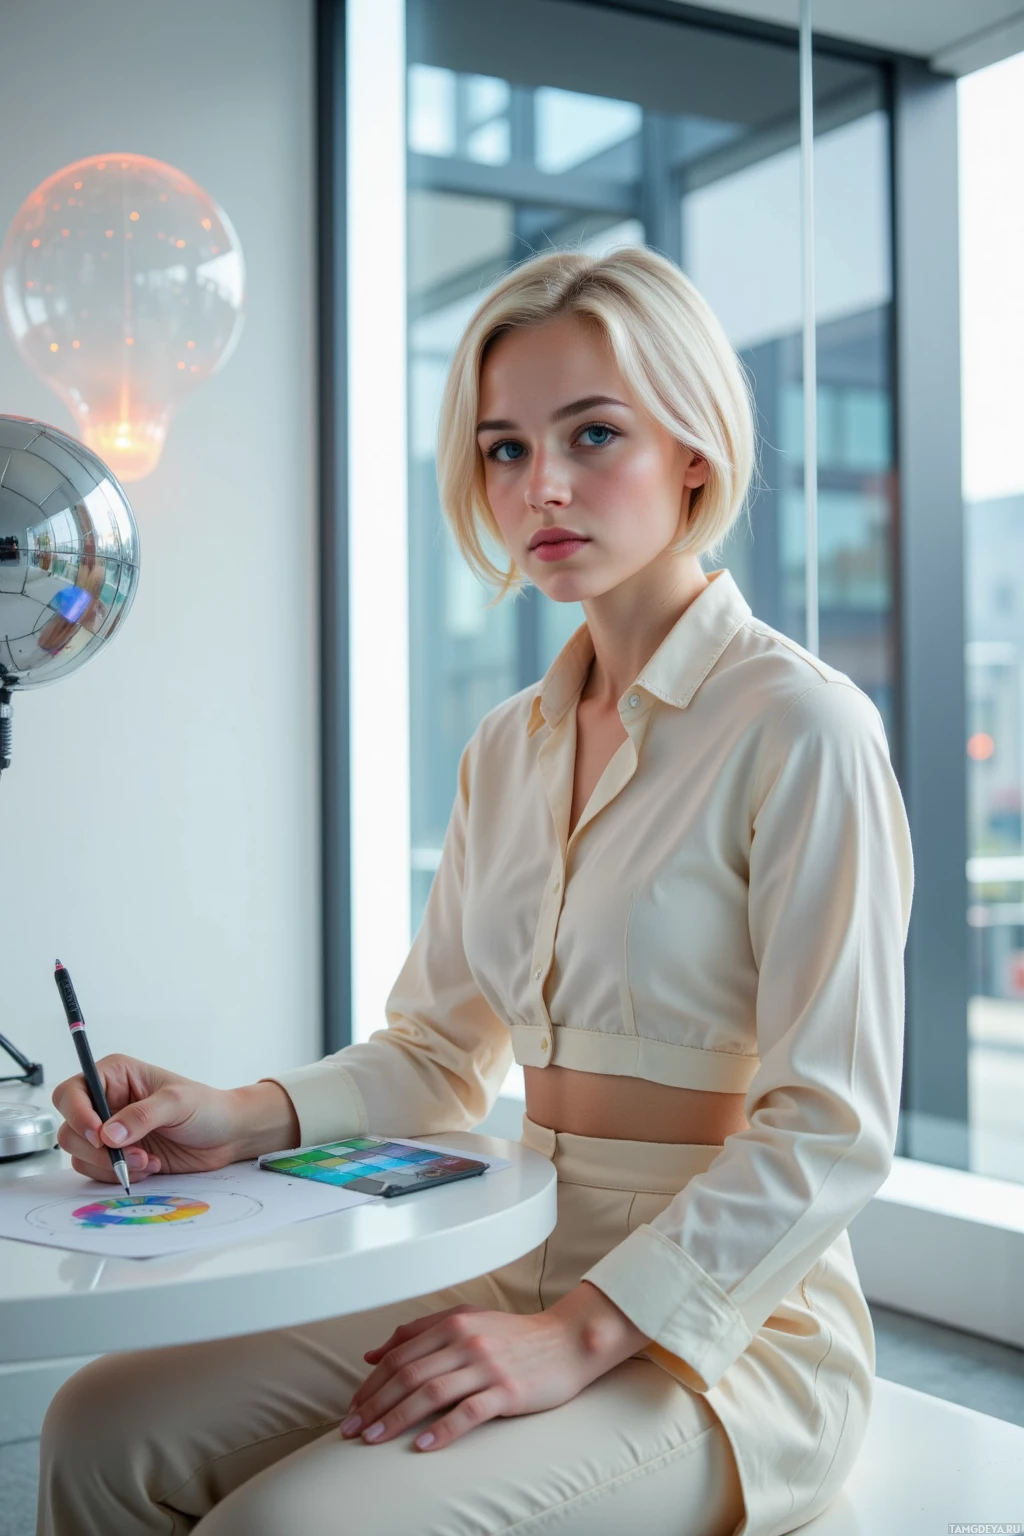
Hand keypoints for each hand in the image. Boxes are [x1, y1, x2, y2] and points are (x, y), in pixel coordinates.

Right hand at [51, 1056, 297, 1181]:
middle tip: (132, 1154)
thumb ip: (142, 1115)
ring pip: (81, 1154)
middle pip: (70, 1128)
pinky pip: (97, 1172)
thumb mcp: (177, 1102)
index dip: (77, 1113)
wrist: (226, 1136)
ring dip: (111, 1165)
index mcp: (115, 1076)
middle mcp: (107, 1103)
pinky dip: (119, 1175)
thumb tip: (108, 1133)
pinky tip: (150, 1167)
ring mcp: (110, 1132)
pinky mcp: (117, 1156)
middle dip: (98, 1149)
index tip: (98, 1135)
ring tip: (148, 1161)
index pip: (72, 1091)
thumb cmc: (206, 1107)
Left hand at [340, 1283, 649, 1452]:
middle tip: (351, 1429)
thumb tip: (375, 1353)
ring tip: (373, 1439)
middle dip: (374, 1403)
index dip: (371, 1383)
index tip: (352, 1407)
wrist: (568, 1341)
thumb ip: (420, 1333)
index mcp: (453, 1324)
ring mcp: (487, 1366)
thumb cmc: (514, 1336)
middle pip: (408, 1374)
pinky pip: (469, 1412)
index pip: (399, 1356)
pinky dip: (443, 1429)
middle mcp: (466, 1341)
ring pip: (430, 1392)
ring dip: (396, 1418)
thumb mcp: (466, 1322)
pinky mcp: (507, 1391)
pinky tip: (423, 1445)